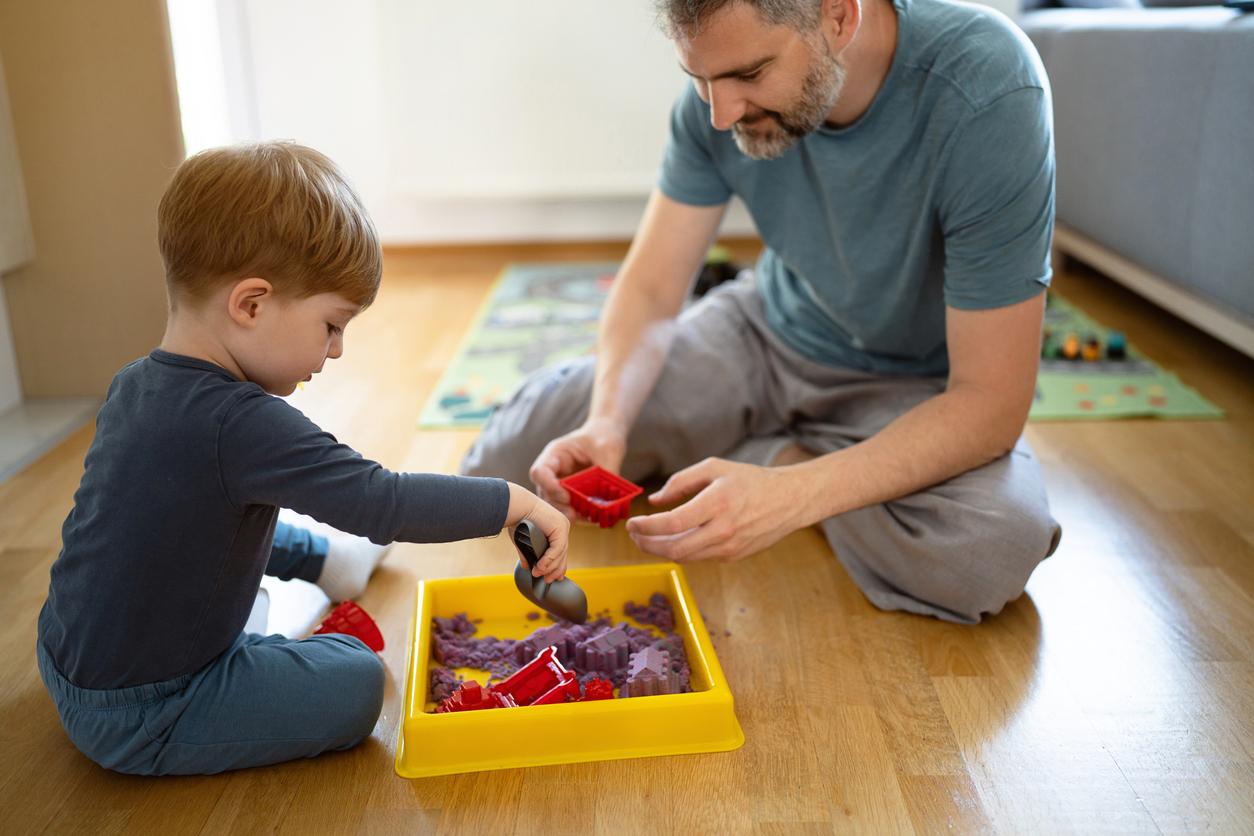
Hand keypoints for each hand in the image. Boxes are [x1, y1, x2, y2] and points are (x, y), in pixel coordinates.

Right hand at [505, 483, 569, 582]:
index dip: (558, 566)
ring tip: (538, 574)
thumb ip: (528, 552)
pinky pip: (557, 549)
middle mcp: (562, 527)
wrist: (516, 506)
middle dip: (555, 570)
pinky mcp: (560, 527)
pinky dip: (549, 560)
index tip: (553, 578)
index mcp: (556, 528)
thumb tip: (527, 566)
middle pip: (563, 554)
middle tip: (547, 580)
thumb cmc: (517, 518)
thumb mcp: (524, 539)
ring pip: (560, 554)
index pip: (561, 551)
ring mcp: (563, 526)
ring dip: (549, 567)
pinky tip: (541, 567)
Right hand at [528, 417, 627, 518]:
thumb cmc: (603, 437)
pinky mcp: (569, 494)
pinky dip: (577, 515)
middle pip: (544, 493)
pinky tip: (590, 518)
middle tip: (575, 515)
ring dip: (566, 514)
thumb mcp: (608, 450)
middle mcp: (553, 470)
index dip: (549, 487)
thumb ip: (607, 472)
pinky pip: (568, 508)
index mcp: (555, 454)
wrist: (606, 436)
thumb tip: (609, 500)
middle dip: (558, 506)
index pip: (540, 472)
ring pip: (553, 504)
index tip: (567, 496)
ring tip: (585, 518)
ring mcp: (559, 483)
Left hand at [625, 458, 809, 562]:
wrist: (789, 500)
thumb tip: (655, 501)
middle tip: (634, 534)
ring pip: (684, 557)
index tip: (632, 523)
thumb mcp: (714, 467)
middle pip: (674, 549)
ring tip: (647, 538)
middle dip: (647, 544)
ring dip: (660, 550)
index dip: (647, 527)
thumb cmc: (750, 479)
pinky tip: (672, 539)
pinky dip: (681, 550)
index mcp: (718, 503)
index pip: (672, 524)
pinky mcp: (733, 557)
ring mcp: (730, 547)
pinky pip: (699, 557)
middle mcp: (724, 529)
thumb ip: (680, 481)